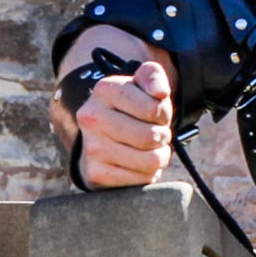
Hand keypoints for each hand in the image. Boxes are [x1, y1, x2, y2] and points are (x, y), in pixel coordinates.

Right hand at [64, 59, 174, 189]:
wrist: (100, 140)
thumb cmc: (129, 111)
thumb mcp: (141, 86)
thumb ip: (153, 76)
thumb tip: (160, 92)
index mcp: (104, 90)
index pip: (155, 109)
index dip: (164, 115)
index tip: (156, 116)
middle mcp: (92, 117)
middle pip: (151, 136)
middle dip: (162, 138)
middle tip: (156, 136)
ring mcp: (91, 147)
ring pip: (149, 160)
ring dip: (158, 157)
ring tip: (149, 150)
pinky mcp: (95, 174)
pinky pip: (140, 179)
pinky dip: (147, 174)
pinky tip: (138, 165)